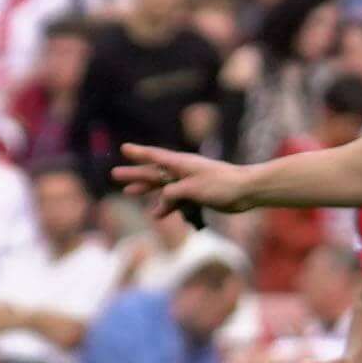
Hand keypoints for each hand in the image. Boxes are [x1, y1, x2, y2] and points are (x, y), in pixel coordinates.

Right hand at [114, 146, 257, 211]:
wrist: (246, 191)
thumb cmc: (221, 184)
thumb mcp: (193, 189)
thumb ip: (173, 194)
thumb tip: (160, 203)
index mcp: (181, 163)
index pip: (156, 156)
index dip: (139, 153)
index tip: (124, 148)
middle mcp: (183, 171)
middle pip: (154, 172)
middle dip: (135, 174)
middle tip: (115, 174)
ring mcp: (189, 182)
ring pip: (162, 187)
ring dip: (147, 190)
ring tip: (128, 191)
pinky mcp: (196, 194)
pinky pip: (176, 200)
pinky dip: (166, 206)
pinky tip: (157, 214)